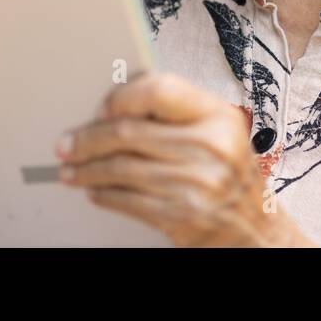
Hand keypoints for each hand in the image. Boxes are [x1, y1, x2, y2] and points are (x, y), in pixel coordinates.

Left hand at [56, 72, 309, 246]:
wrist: (254, 230)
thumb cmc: (229, 174)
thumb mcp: (217, 132)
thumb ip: (176, 113)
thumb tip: (114, 105)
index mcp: (217, 116)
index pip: (160, 89)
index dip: (122, 97)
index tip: (100, 109)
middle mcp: (210, 146)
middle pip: (128, 132)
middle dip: (88, 139)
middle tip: (66, 144)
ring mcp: (197, 183)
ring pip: (121, 168)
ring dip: (87, 170)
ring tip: (71, 170)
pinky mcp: (182, 215)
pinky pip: (128, 200)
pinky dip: (104, 195)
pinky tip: (94, 191)